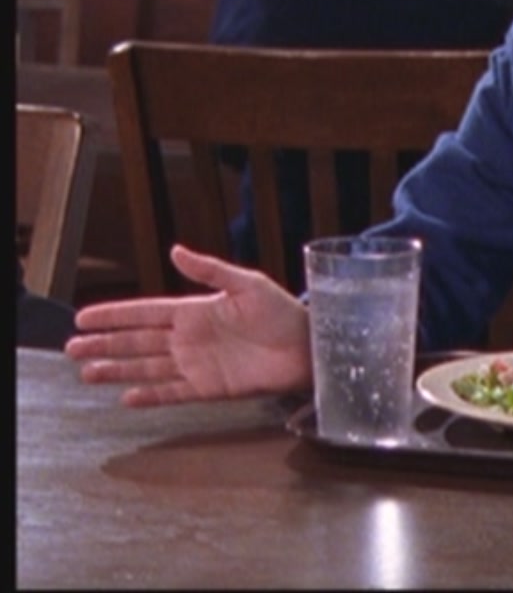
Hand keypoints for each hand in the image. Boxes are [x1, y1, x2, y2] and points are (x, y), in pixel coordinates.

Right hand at [64, 244, 311, 406]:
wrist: (308, 346)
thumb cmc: (283, 311)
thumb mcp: (248, 284)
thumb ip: (210, 271)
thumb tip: (175, 250)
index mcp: (196, 311)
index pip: (146, 312)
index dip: (115, 315)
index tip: (84, 316)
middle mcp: (191, 338)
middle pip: (138, 342)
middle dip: (105, 344)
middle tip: (71, 348)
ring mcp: (198, 364)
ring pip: (148, 368)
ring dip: (118, 369)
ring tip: (87, 373)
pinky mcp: (210, 388)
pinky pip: (173, 392)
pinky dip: (150, 396)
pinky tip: (126, 396)